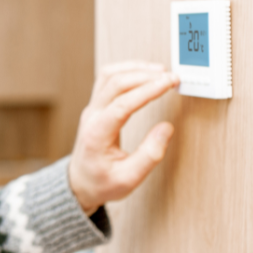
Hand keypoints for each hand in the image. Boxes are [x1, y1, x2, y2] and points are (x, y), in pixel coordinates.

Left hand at [68, 62, 178, 213]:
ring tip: (161, 72)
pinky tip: (144, 73)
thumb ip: (149, 155)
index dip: (147, 90)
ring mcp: (91, 109)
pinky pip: (107, 79)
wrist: (80, 183)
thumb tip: (166, 128)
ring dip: (135, 69)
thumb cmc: (102, 183)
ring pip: (108, 76)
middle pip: (114, 83)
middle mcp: (91, 116)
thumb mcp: (128, 179)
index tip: (169, 83)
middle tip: (172, 77)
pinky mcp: (96, 106)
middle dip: (145, 76)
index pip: (122, 103)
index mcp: (97, 134)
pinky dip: (127, 71)